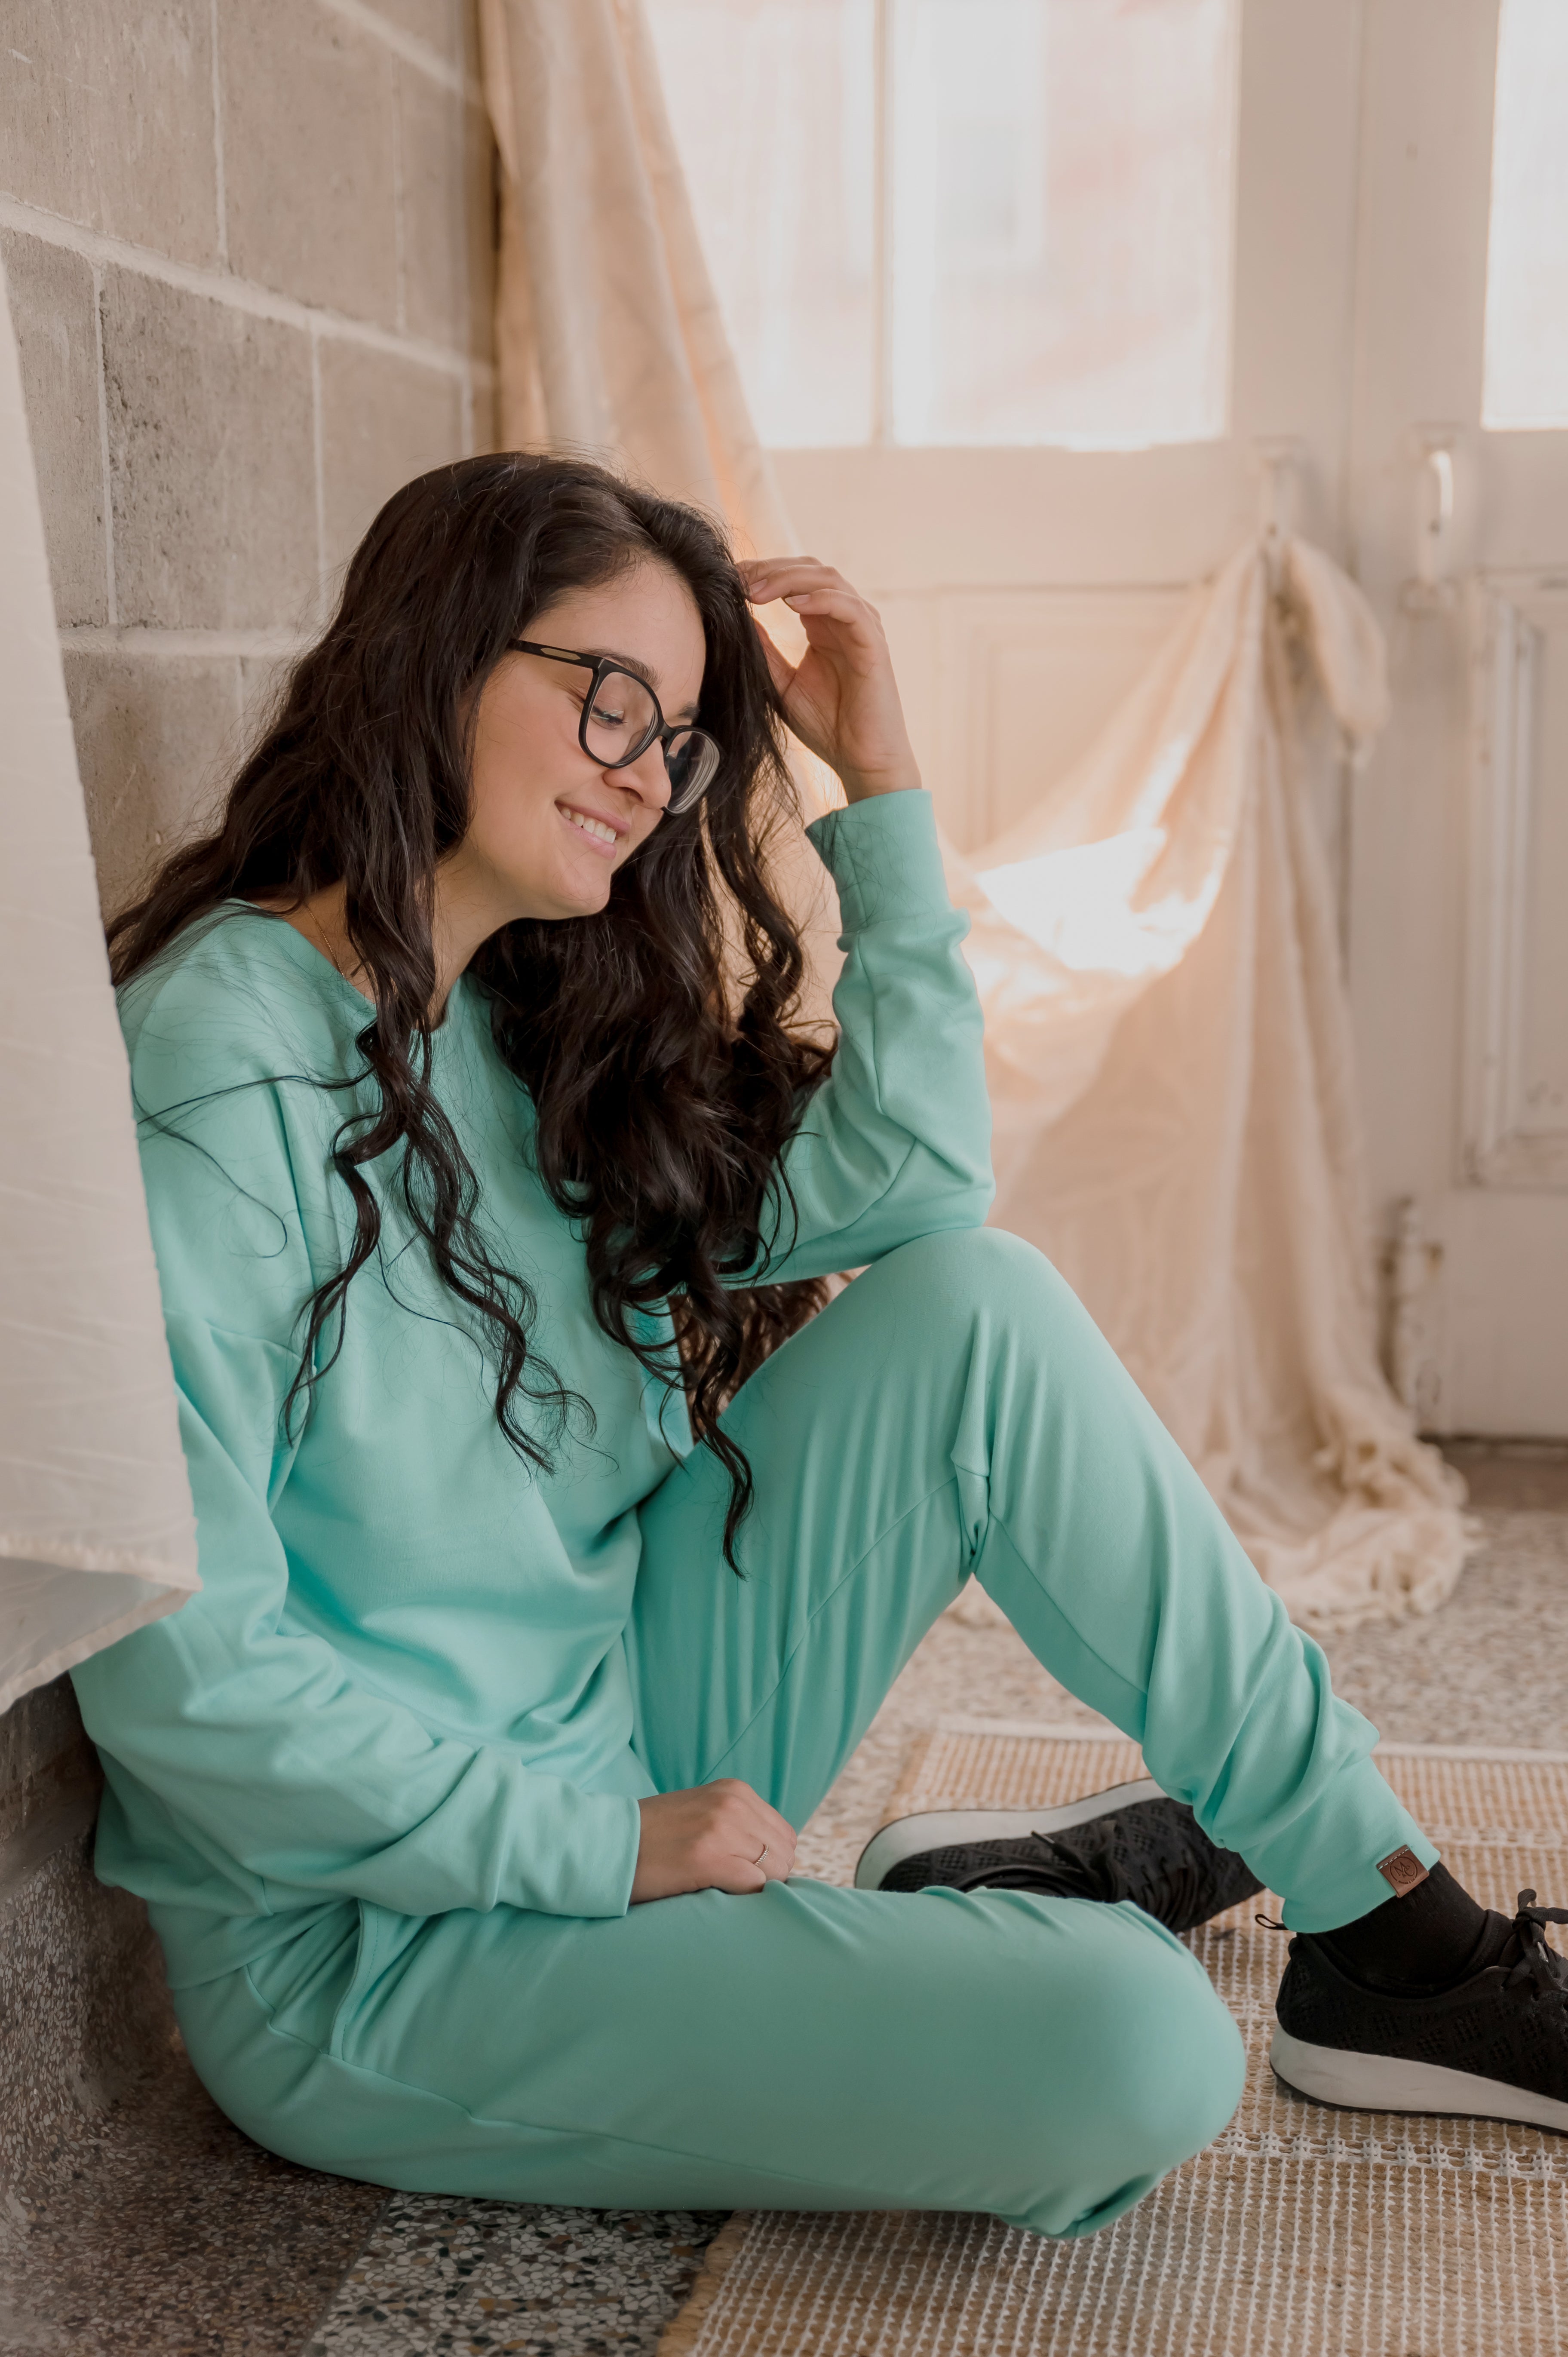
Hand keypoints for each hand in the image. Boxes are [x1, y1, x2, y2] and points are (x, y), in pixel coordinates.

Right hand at [630, 1779, 797, 1902]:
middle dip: (769, 1878)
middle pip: (785, 1854)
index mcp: (734, 1791)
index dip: (771, 1862)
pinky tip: (718, 1897)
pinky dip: (745, 1899)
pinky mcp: (707, 1858)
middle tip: (736, 1890)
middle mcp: (733, 1804)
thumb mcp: (702, 1813)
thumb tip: (773, 1857)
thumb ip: (737, 1824)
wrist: (606, 1842)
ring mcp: (721, 1829)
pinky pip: (755, 1886)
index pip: (783, 1834)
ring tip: (725, 1893)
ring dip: (758, 1890)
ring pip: (775, 1871)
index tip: (745, 1875)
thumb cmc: (652, 1837)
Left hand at [741, 557, 921, 802]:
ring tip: (755, 591)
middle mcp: (844, 619)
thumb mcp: (781, 683)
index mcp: (823, 625)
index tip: (729, 581)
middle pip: (810, 569)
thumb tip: (736, 619)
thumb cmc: (826, 726)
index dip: (762, 573)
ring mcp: (862, 629)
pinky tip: (791, 604)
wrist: (861, 762)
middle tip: (737, 580)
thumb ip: (764, 651)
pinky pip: (850, 608)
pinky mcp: (874, 645)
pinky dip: (821, 599)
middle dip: (771, 569)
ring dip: (789, 579)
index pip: (795, 580)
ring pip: (828, 580)